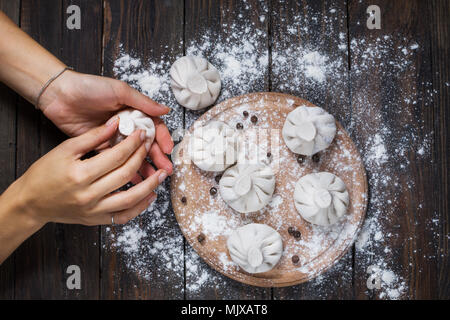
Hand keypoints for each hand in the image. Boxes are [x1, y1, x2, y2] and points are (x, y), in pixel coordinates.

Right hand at [3, 119, 166, 225]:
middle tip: (150, 147)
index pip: (116, 156)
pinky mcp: (96, 220)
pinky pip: (123, 216)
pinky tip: (150, 195)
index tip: (142, 134)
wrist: (31, 202)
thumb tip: (116, 123)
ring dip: (150, 185)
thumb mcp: (65, 150)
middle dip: (142, 158)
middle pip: (125, 174)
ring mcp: (93, 210)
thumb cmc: (44, 174)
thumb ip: (93, 137)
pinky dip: (139, 207)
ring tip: (162, 173)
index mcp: (80, 174)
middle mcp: (89, 195)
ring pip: (130, 199)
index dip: (132, 143)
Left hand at [38, 70, 173, 176]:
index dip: (162, 138)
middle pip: (146, 144)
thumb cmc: (90, 87)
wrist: (60, 94)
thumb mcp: (120, 91)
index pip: (154, 127)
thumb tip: (165, 109)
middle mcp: (126, 125)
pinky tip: (133, 179)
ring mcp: (114, 137)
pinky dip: (124, 170)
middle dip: (157, 156)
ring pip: (133, 155)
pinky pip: (115, 161)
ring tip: (152, 178)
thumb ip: (143, 103)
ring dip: (143, 166)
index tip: (168, 149)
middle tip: (165, 169)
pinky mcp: (100, 146)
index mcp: (134, 111)